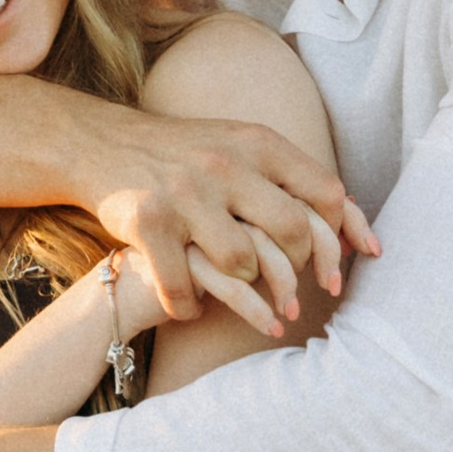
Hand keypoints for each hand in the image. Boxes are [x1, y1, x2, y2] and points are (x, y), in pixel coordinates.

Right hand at [94, 111, 375, 326]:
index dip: (343, 233)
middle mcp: (225, 163)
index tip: (346, 263)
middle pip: (292, 232)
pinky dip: (189, 308)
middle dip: (298, 267)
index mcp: (256, 142)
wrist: (100, 142)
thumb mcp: (238, 146)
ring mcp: (185, 194)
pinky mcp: (149, 224)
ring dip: (245, 286)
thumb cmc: (184, 154)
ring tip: (236, 286)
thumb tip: (352, 217)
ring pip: (244, 263)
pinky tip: (190, 309)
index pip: (324, 192)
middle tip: (291, 287)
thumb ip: (287, 176)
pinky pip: (183, 287)